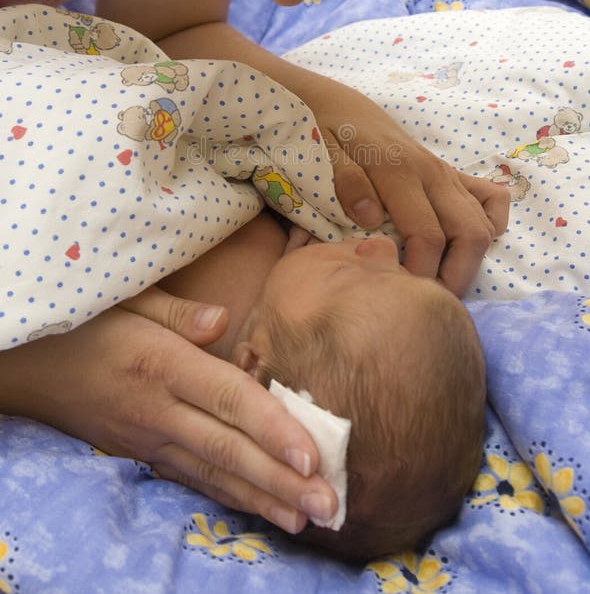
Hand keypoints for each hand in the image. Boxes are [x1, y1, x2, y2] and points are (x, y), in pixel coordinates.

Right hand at [0, 301, 336, 533]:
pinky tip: (259, 510)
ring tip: (307, 521)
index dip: (272, 429)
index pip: (228, 399)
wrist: (30, 366)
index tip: (313, 456)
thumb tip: (223, 321)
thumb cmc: (86, 323)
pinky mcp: (142, 454)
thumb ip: (178, 314)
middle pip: (229, 448)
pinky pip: (192, 479)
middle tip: (329, 506)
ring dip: (263, 499)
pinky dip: (228, 498)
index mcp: (162, 364)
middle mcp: (159, 409)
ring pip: (214, 474)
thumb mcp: (127, 299)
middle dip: (282, 480)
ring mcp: (149, 438)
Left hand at [300, 77, 509, 295]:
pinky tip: (461, 244)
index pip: (428, 236)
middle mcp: (432, 172)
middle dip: (456, 276)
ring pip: (483, 222)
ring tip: (440, 282)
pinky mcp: (452, 174)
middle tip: (428, 300)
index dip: (421, 273)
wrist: (340, 108)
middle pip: (470, 234)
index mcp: (399, 172)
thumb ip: (346, 183)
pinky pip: (492, 198)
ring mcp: (446, 173)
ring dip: (470, 259)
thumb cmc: (327, 138)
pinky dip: (490, 224)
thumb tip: (371, 218)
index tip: (402, 295)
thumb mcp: (322, 155)